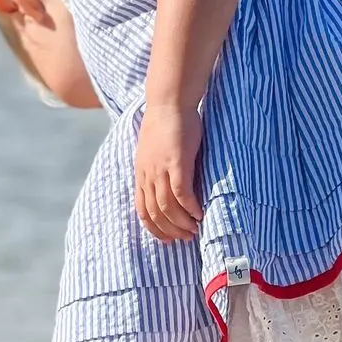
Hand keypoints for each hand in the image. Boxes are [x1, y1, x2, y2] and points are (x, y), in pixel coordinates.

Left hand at [134, 104, 204, 242]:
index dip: (154, 229)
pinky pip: (182, 193)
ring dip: (181, 223)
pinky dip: (190, 208)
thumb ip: (157, 169)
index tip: (167, 240)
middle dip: (171, 230)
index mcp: (141, 174)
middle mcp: (148, 175)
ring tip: (195, 229)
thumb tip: (166, 184)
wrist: (169, 101)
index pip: (143, 210)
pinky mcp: (177, 162)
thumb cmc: (166, 123)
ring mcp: (160, 169)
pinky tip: (200, 214)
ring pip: (168, 207)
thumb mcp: (154, 150)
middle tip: (187, 238)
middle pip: (155, 213)